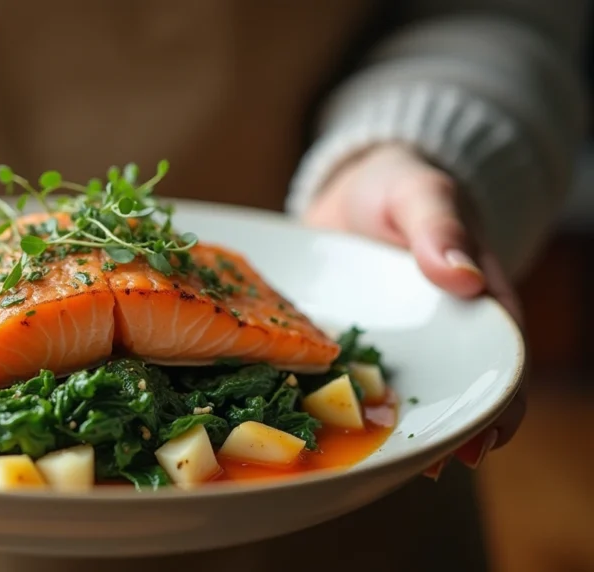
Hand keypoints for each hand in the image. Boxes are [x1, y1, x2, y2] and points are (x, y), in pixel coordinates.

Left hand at [303, 144, 524, 478]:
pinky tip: (330, 428)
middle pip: (454, 388)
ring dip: (401, 428)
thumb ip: (439, 226)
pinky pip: (349, 378)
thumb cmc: (396, 185)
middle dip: (452, 430)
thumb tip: (465, 277)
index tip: (491, 436)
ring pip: (402, 393)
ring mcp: (391, 341)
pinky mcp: (347, 342)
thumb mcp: (420, 192)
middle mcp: (435, 331)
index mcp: (473, 299)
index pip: (499, 356)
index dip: (501, 401)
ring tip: (390, 464)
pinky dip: (345, 403)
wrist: (348, 188)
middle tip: (438, 466)